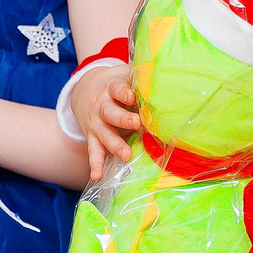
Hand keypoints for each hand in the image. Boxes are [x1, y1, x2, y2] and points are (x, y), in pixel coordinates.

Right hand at [71, 60, 138, 181]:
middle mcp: (101, 107)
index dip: (124, 92)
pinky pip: (93, 152)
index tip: (131, 96)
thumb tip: (167, 79)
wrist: (85, 89)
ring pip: (104, 134)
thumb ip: (140, 81)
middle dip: (122, 119)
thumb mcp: (124, 77)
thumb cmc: (116, 85)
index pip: (116, 89)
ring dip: (114, 145)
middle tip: (135, 123)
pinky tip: (97, 175)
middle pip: (110, 112)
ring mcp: (96, 124)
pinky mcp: (92, 138)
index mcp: (111, 88)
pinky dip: (95, 164)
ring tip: (125, 155)